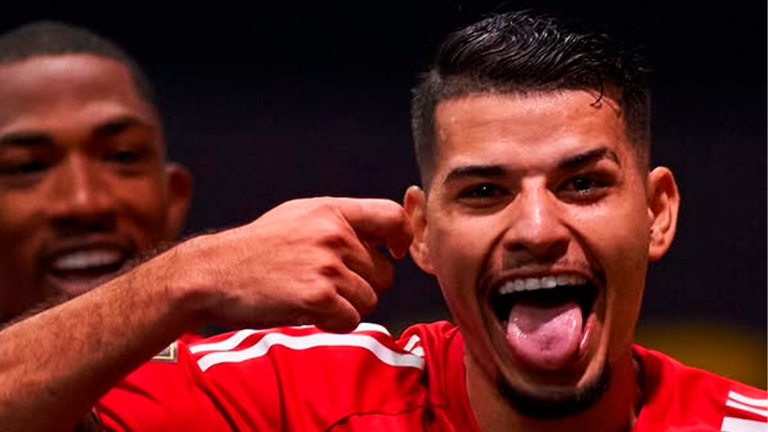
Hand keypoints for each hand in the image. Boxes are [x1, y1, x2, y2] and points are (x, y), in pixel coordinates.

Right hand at [173, 197, 412, 332]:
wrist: (213, 274)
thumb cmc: (256, 250)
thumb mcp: (298, 217)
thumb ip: (340, 222)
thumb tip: (384, 234)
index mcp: (331, 211)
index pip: (391, 217)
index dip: (402, 237)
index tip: (394, 252)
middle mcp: (333, 234)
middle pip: (384, 273)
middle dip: (361, 286)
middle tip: (325, 285)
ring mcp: (327, 265)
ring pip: (369, 299)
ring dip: (346, 307)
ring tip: (310, 297)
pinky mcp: (318, 296)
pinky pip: (351, 319)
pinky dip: (333, 324)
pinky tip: (308, 312)